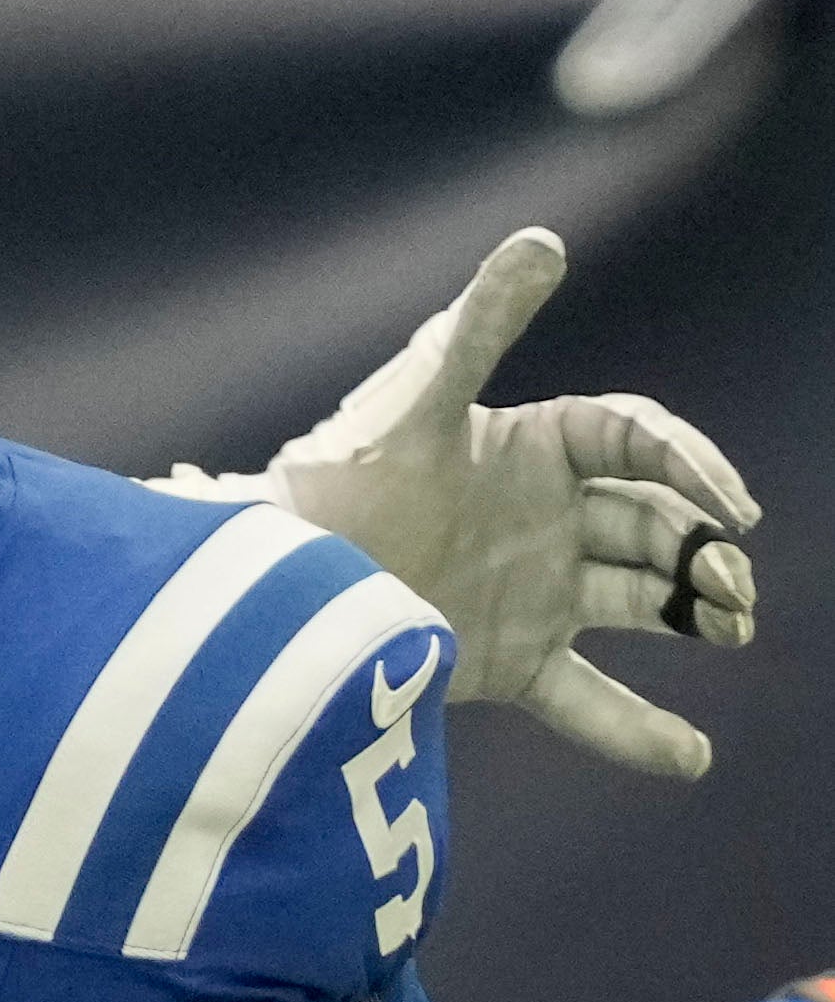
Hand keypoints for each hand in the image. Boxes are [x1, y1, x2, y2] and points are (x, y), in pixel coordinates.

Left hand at [257, 227, 759, 776]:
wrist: (268, 587)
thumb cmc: (335, 480)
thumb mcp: (413, 405)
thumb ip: (479, 328)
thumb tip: (542, 242)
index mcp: (532, 446)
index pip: (636, 440)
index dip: (690, 465)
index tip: (729, 504)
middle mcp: (544, 516)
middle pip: (651, 523)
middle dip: (700, 549)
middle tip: (731, 587)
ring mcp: (535, 591)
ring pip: (641, 602)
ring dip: (695, 614)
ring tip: (733, 630)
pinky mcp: (509, 662)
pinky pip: (587, 700)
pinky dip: (637, 731)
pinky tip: (693, 760)